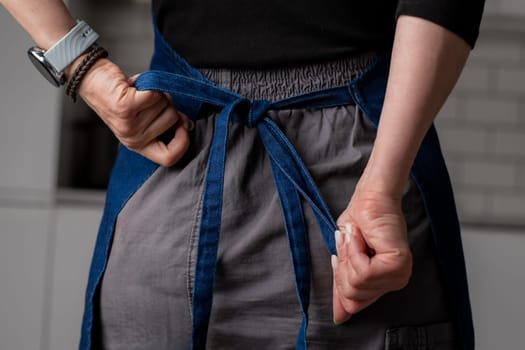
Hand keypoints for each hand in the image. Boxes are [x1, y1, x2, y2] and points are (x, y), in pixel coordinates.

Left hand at [77, 59, 191, 166]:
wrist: (91, 79)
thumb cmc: (119, 96)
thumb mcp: (143, 117)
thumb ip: (164, 123)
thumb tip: (187, 124)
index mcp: (139, 145)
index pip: (169, 157)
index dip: (183, 142)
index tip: (182, 126)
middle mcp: (133, 139)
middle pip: (172, 119)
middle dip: (166, 103)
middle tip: (147, 100)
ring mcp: (129, 125)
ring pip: (164, 104)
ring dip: (155, 92)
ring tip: (138, 93)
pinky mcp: (126, 108)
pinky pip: (155, 93)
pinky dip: (149, 84)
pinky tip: (134, 86)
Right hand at [331, 189, 411, 323]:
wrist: (370, 197)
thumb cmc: (359, 221)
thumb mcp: (344, 258)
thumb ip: (343, 286)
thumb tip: (339, 318)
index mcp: (384, 283)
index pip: (353, 303)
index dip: (340, 279)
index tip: (339, 258)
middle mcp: (395, 282)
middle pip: (352, 295)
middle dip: (343, 265)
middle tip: (350, 242)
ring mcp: (398, 274)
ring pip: (356, 284)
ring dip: (348, 255)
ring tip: (356, 237)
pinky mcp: (397, 263)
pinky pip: (363, 271)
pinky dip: (354, 251)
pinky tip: (361, 237)